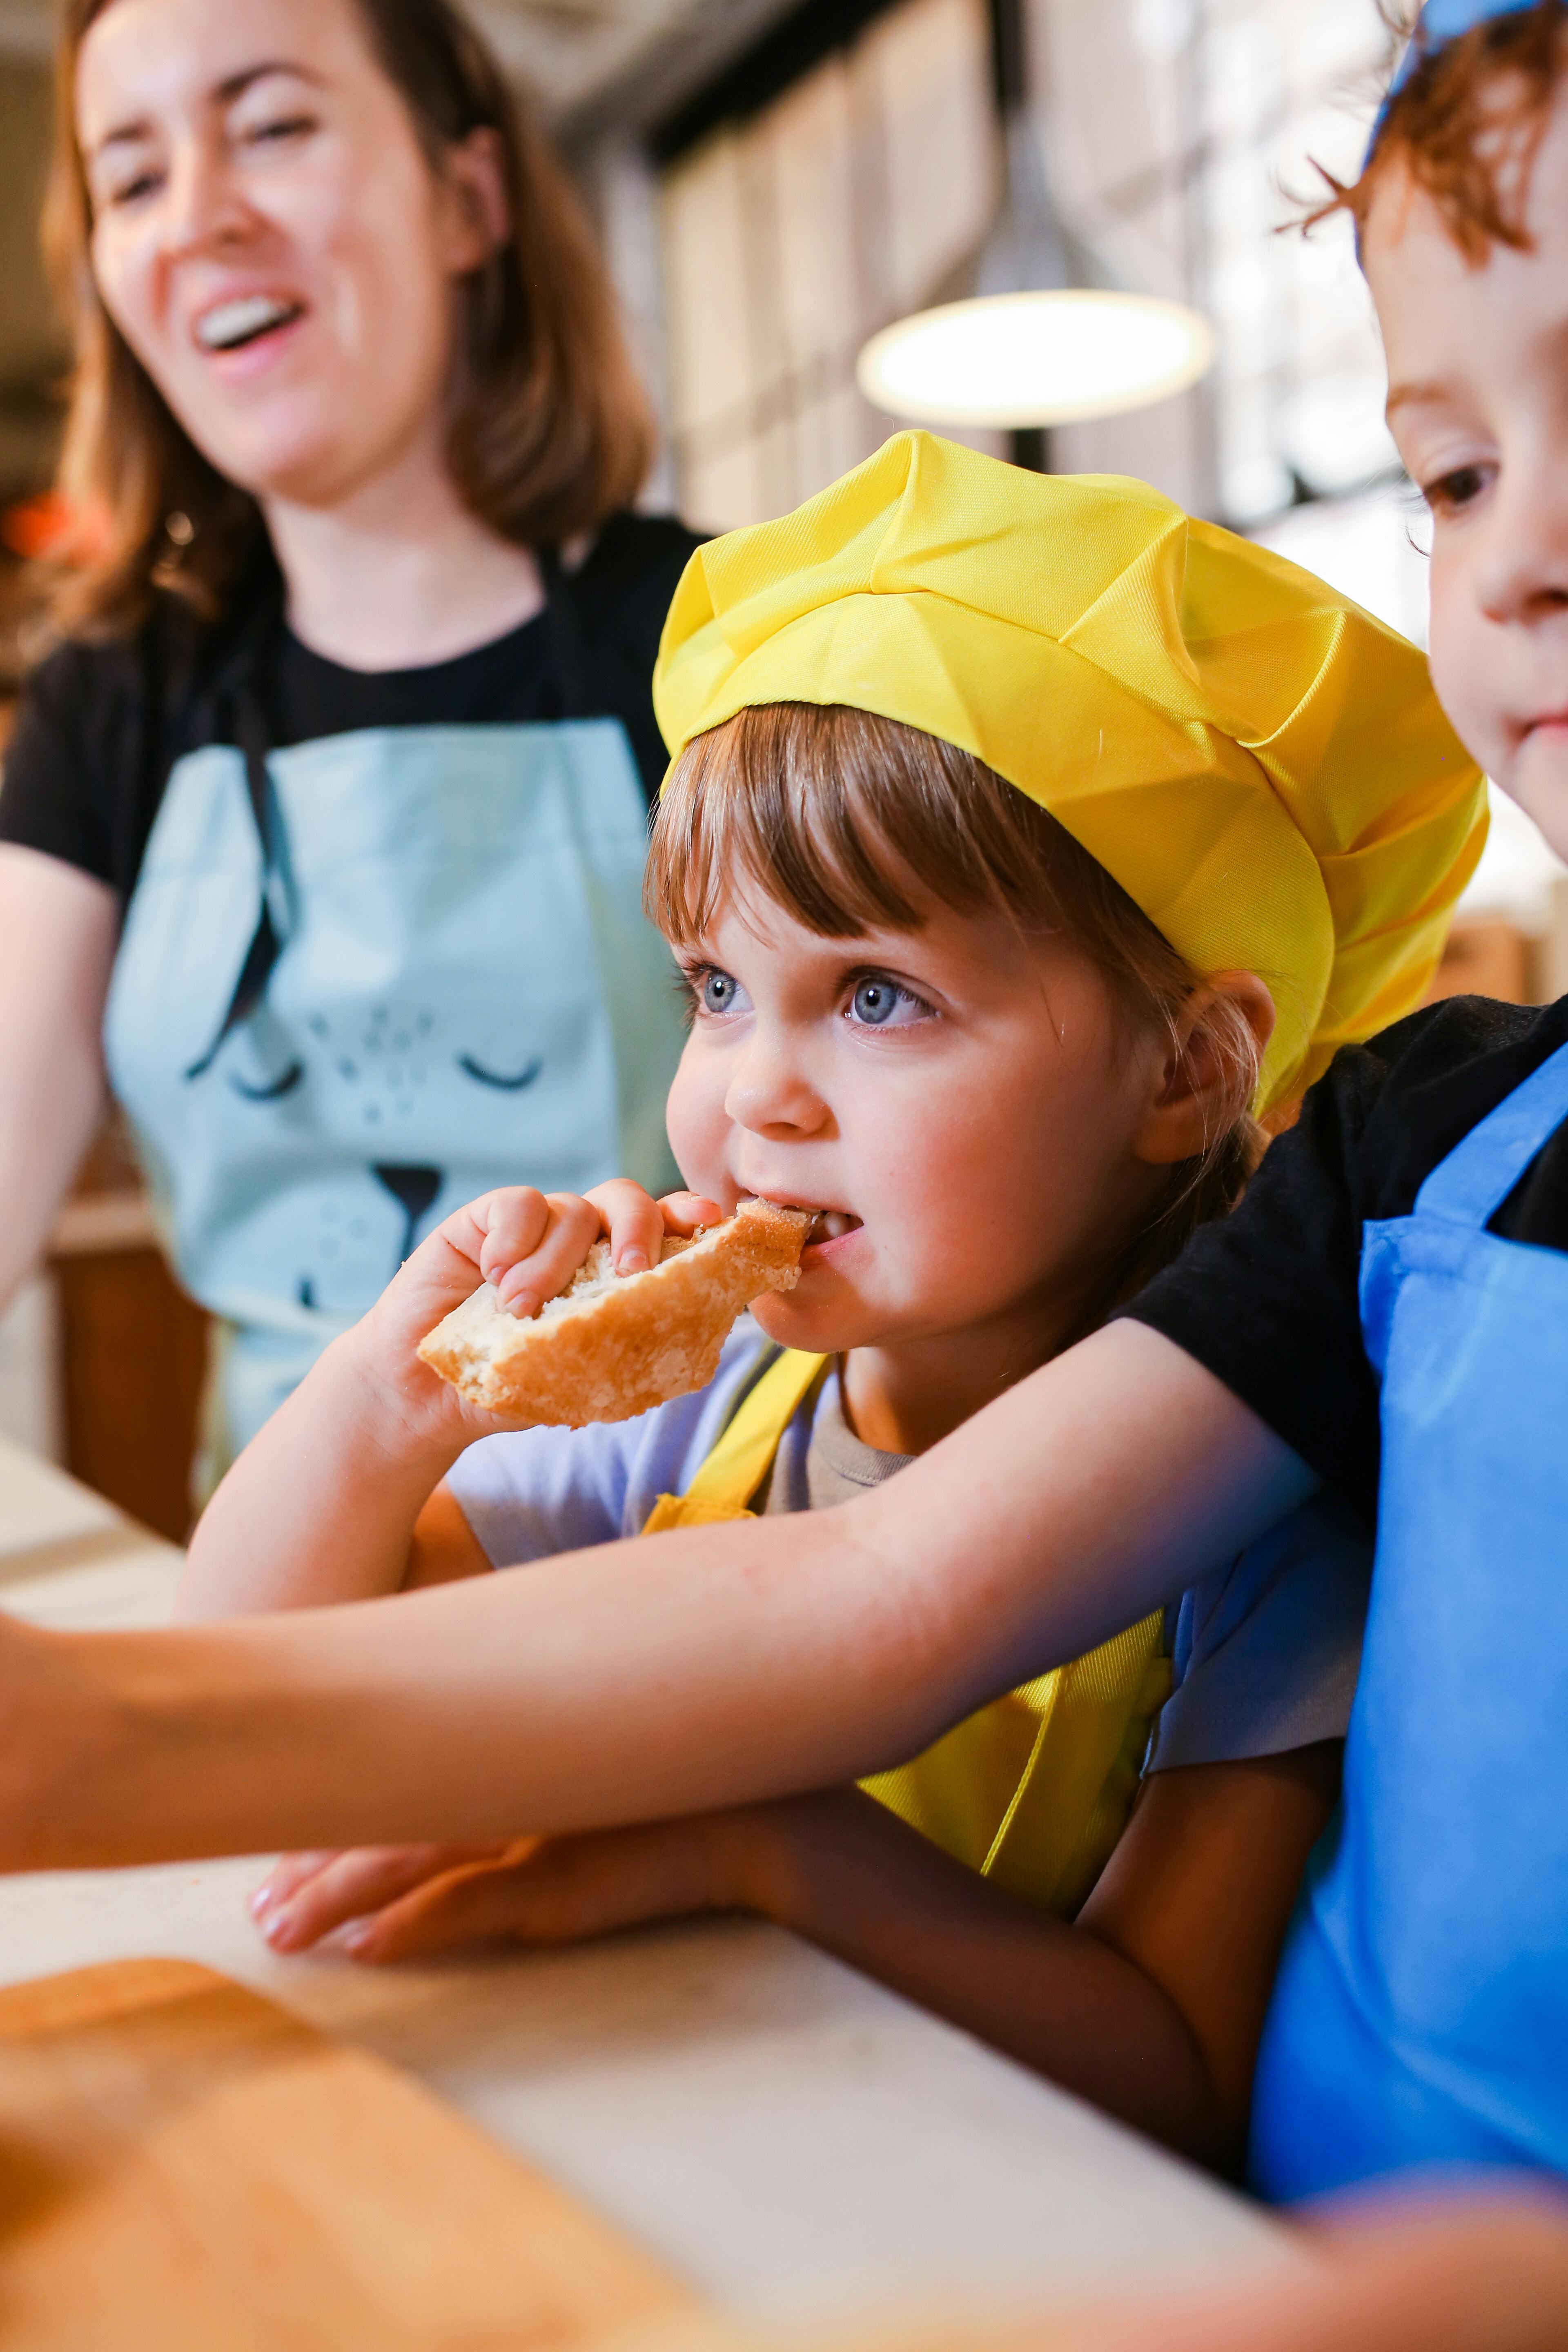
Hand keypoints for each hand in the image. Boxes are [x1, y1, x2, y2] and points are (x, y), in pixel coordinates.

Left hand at [251, 1816, 742, 1963]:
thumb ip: (519, 1782)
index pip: (393, 1784)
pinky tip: (367, 1950)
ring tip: (280, 1935)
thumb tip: (451, 1823)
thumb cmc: (670, 1796)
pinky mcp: (557, 1882)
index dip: (330, 1821)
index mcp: (505, 1755)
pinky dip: (413, 1928)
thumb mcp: (579, 1777)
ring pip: (405, 1862)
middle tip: (256, 1913)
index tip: (278, 1860)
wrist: (757, 1813)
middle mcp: (505, 1784)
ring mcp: (528, 1830)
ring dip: (335, 1900)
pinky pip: (468, 1905)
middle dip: (309, 1868)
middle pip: (381, 1823)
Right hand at [343, 1179, 723, 1436]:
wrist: (428, 1396)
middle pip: (627, 1200)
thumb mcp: (576, 1379)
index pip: (664, 1229)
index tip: (711, 1219)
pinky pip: (515, 1203)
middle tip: (629, 1272)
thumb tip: (683, 1348)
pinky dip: (512, 1236)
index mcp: (614, 1272)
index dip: (690, 1216)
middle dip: (638, 1229)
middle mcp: (581, 1240)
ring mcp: (534, 1226)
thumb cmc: (513, 1387)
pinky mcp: (483, 1221)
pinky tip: (493, 1274)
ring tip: (521, 1309)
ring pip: (570, 1209)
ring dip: (553, 1260)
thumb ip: (621, 1354)